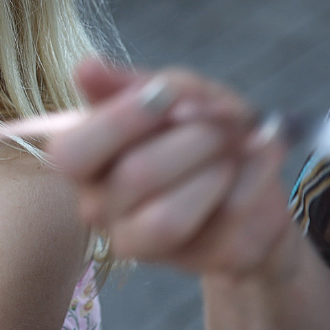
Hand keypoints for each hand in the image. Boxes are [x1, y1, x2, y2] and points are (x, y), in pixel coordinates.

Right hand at [44, 59, 293, 274]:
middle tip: (222, 124)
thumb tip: (86, 68)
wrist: (252, 178)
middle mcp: (99, 207)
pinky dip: (253, 177)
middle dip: (194, 137)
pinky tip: (258, 162)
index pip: (71, 154)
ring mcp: (141, 243)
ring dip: (219, 167)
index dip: (120, 121)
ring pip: (168, 217)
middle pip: (135, 176)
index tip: (165, 95)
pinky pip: (225, 220)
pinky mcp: (196, 260)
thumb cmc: (198, 132)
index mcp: (85, 163)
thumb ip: (136, 85)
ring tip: (235, 150)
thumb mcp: (175, 94)